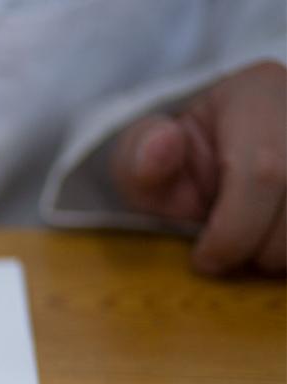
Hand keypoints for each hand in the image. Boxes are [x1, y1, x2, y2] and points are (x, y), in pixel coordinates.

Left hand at [110, 60, 284, 276]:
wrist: (209, 152)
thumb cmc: (172, 159)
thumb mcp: (138, 158)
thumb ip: (138, 158)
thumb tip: (162, 144)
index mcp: (256, 94)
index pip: (263, 172)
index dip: (235, 231)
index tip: (205, 260)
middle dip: (263, 248)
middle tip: (229, 260)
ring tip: (254, 250)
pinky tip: (275, 245)